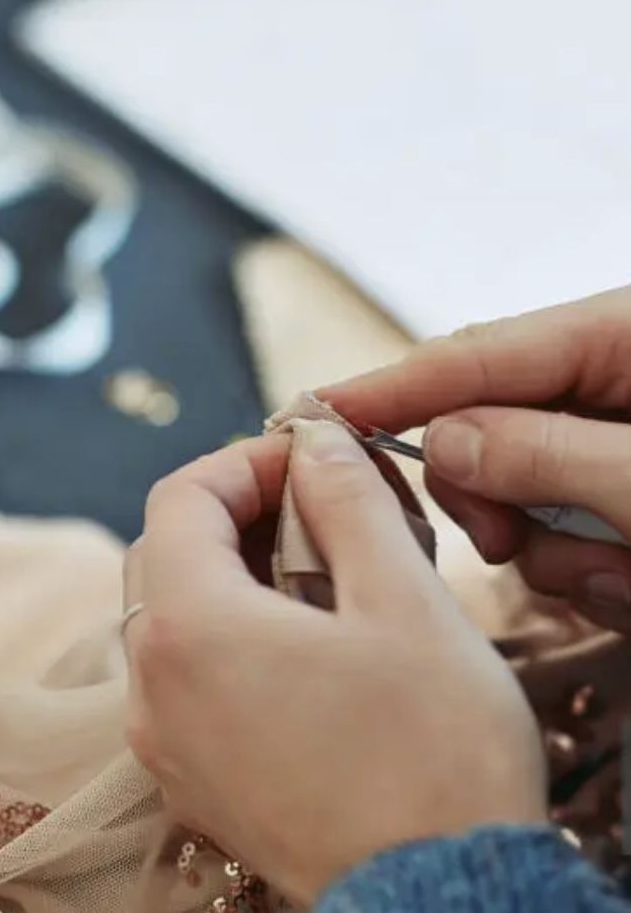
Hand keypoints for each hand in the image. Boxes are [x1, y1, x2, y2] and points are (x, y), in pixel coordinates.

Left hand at [124, 425, 545, 906]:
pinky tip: (302, 659)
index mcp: (188, 627)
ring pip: (171, 623)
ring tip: (322, 586)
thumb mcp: (406, 602)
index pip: (178, 497)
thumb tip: (312, 441)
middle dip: (236, 518)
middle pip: (164, 556)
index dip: (242, 463)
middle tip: (319, 516)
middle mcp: (151, 686)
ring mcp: (162, 744)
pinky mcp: (189, 786)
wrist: (432, 905)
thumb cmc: (432, 752)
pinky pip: (184, 686)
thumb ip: (346, 503)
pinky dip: (227, 647)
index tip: (309, 464)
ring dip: (233, 583)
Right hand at [319, 286, 630, 632]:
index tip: (312, 413)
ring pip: (518, 500)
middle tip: (504, 540)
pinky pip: (563, 540)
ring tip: (625, 571)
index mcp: (623, 338)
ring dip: (556, 552)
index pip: (475, 356)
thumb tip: (444, 443)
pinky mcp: (619, 505)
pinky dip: (592, 573)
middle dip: (486, 498)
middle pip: (482, 432)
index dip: (388, 389)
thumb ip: (545, 452)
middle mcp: (607, 388)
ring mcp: (611, 451)